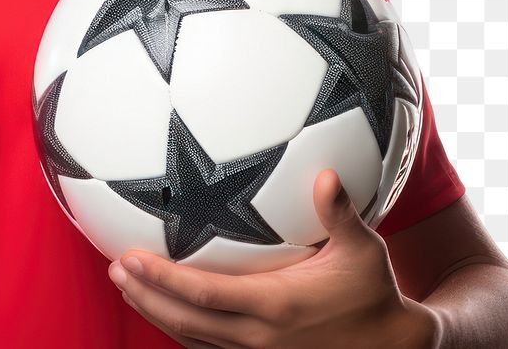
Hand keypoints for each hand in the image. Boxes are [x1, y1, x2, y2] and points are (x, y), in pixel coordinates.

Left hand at [107, 168, 440, 348]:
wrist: (393, 347)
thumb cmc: (374, 292)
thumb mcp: (365, 250)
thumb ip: (340, 212)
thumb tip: (328, 175)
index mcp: (275, 307)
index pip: (204, 296)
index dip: (162, 280)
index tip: (130, 258)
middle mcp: (260, 336)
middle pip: (185, 321)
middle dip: (145, 295)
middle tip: (114, 269)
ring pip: (192, 338)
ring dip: (156, 312)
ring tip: (126, 284)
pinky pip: (209, 346)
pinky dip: (181, 327)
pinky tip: (165, 307)